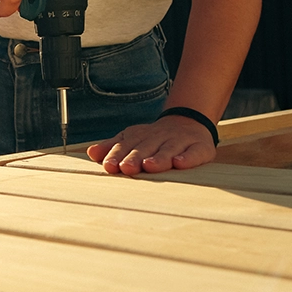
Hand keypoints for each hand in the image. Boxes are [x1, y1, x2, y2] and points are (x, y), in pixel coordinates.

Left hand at [86, 115, 216, 174]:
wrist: (189, 123)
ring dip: (159, 158)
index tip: (109, 165)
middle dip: (135, 158)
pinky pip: (194, 152)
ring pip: (169, 149)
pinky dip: (187, 158)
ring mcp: (180, 141)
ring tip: (150, 166)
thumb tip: (91, 153)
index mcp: (141, 136)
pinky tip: (180, 163)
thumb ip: (113, 147)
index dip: (117, 155)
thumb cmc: (154, 139)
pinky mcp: (200, 147)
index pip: (127, 145)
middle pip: (146, 148)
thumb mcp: (132, 139)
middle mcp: (160, 137)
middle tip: (126, 168)